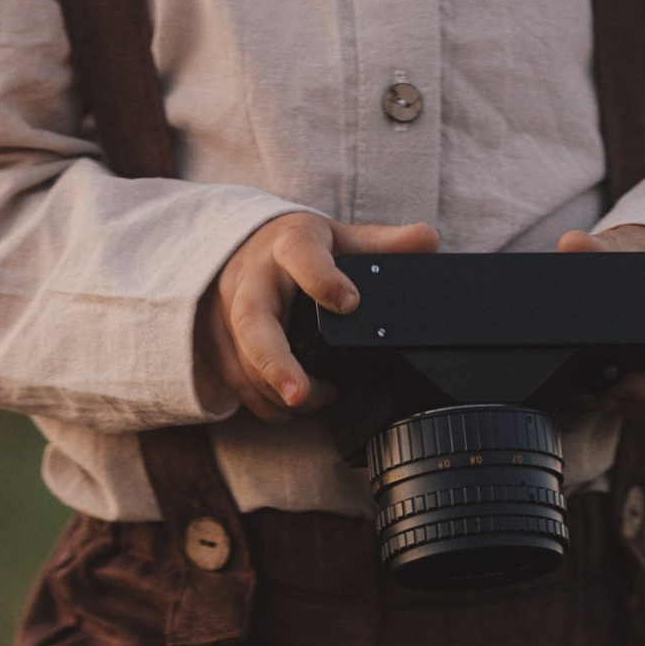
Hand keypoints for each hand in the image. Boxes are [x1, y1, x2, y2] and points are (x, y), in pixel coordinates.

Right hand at [196, 215, 439, 422]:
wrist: (241, 249)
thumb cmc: (298, 250)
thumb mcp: (340, 238)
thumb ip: (383, 244)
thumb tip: (428, 240)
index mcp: (287, 245)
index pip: (300, 254)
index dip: (322, 278)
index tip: (350, 303)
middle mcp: (250, 279)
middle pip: (252, 321)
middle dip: (275, 363)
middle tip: (300, 395)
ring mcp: (226, 314)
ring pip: (242, 361)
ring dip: (275, 391)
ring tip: (317, 401)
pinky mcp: (216, 343)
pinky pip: (234, 381)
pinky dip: (262, 402)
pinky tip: (291, 407)